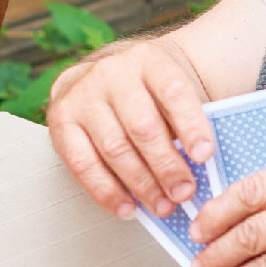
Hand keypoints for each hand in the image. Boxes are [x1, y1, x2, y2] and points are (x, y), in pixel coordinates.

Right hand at [47, 33, 214, 217]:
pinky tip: (127, 206)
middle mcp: (111, 73)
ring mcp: (82, 96)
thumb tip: (201, 169)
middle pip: (142, 126)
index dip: (191, 125)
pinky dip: (107, 191)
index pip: (173, 91)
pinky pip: (83, 164)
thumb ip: (186, 121)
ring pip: (114, 148)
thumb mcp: (170, 90)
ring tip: (162, 205)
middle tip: (184, 192)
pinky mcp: (60, 120)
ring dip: (141, 184)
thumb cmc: (147, 91)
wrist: (105, 74)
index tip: (205, 155)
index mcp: (148, 60)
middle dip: (166, 166)